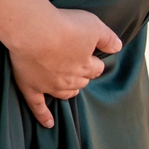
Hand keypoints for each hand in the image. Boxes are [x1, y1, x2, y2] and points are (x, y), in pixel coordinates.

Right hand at [6, 6, 121, 127]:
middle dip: (82, 75)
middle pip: (81, 81)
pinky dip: (43, 116)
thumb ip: (108, 38)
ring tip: (69, 87)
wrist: (34, 30)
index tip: (90, 55)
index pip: (96, 69)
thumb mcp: (94, 26)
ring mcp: (50, 85)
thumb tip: (118, 47)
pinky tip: (48, 124)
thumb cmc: (64, 25)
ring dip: (69, 91)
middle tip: (77, 65)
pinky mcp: (31, 87)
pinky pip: (38, 107)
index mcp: (86, 65)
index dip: (94, 62)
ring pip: (65, 93)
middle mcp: (70, 79)